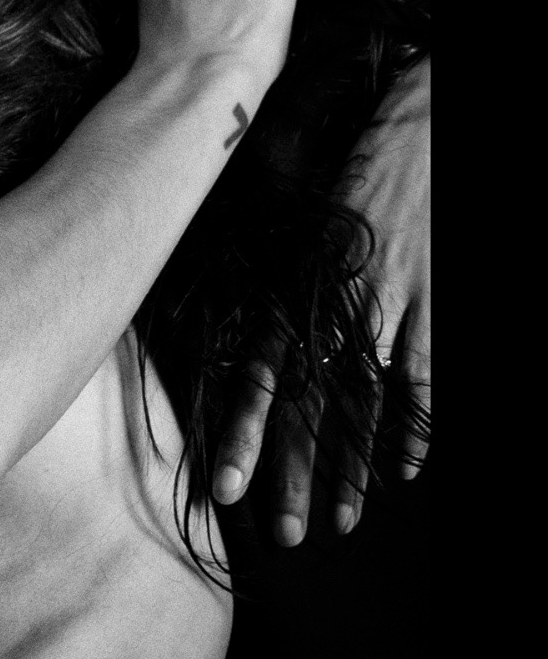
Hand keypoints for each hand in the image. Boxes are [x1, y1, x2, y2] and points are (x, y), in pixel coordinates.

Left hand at [212, 57, 430, 541]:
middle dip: (294, 476)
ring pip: (362, 409)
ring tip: (336, 522)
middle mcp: (335, 308)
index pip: (261, 377)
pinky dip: (412, 426)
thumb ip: (281, 282)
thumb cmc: (350, 172)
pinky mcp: (432, 301)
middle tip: (282, 534)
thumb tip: (256, 335)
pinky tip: (401, 470)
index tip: (226, 488)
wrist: (415, 124)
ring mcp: (389, 310)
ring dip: (349, 470)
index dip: (244, 436)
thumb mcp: (300, 225)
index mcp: (296, 289)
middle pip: (309, 411)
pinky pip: (421, 379)